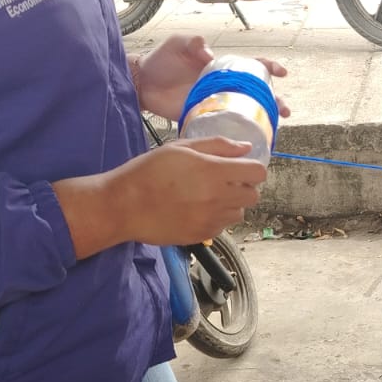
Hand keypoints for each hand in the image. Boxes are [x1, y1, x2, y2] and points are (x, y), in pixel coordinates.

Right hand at [56, 137, 268, 256]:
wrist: (124, 205)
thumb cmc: (149, 171)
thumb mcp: (181, 148)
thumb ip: (218, 146)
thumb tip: (246, 148)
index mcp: (214, 172)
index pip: (257, 173)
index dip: (251, 168)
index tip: (239, 166)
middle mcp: (217, 198)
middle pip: (253, 196)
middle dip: (243, 187)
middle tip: (223, 181)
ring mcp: (210, 220)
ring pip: (239, 213)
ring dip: (231, 204)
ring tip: (207, 196)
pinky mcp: (201, 236)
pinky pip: (222, 227)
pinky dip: (216, 218)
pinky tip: (196, 209)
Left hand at [133, 40, 293, 122]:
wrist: (142, 84)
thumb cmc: (161, 60)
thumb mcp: (177, 44)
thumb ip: (193, 43)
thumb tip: (209, 53)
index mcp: (222, 67)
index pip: (251, 65)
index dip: (269, 67)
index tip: (281, 73)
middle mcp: (223, 86)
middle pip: (256, 93)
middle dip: (274, 100)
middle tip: (283, 110)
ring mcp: (215, 104)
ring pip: (245, 112)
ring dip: (262, 119)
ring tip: (273, 128)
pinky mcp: (204, 118)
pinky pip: (225, 127)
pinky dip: (238, 134)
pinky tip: (248, 140)